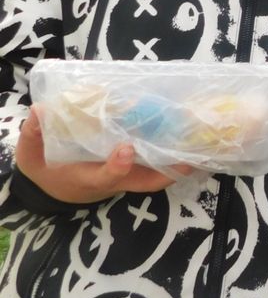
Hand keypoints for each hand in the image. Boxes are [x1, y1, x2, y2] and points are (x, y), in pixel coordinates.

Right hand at [16, 106, 187, 203]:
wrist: (54, 187)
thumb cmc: (46, 169)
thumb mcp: (33, 156)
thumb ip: (34, 135)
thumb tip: (40, 110)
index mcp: (87, 178)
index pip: (105, 176)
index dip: (117, 166)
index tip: (125, 148)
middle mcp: (113, 180)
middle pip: (144, 182)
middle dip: (168, 173)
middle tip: (192, 157)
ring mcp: (127, 177)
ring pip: (157, 176)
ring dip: (180, 165)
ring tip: (204, 145)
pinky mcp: (134, 170)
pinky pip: (158, 166)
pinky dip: (176, 157)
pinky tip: (194, 139)